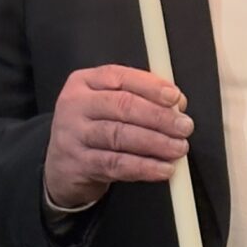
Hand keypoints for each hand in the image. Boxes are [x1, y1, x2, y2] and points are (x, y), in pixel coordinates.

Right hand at [42, 65, 192, 210]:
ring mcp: (72, 135)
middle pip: (121, 106)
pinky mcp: (78, 164)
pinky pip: (116, 164)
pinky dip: (144, 167)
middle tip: (184, 127)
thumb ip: (141, 97)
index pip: (120, 77)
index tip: (176, 97)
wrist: (62, 165)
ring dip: (155, 143)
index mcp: (85, 82)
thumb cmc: (95, 127)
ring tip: (179, 148)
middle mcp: (75, 105)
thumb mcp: (109, 104)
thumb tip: (177, 103)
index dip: (151, 86)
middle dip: (159, 117)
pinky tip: (163, 169)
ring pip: (119, 135)